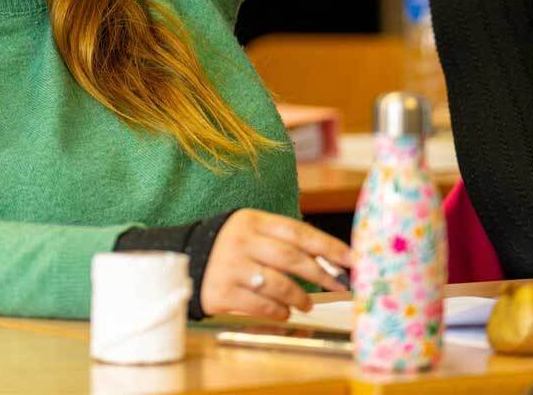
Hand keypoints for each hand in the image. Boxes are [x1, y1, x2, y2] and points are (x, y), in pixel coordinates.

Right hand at [200, 209, 350, 319]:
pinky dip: (278, 311)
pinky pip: (261, 305)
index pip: (298, 232)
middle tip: (337, 286)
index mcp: (251, 221)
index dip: (328, 246)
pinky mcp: (222, 292)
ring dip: (299, 297)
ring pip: (279, 285)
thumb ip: (282, 242)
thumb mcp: (250, 232)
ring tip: (305, 304)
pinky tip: (283, 312)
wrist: (181, 261)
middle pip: (291, 258)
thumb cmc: (228, 248)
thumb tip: (328, 262)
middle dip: (321, 275)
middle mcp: (241, 241)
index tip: (351, 259)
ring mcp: (230, 267)